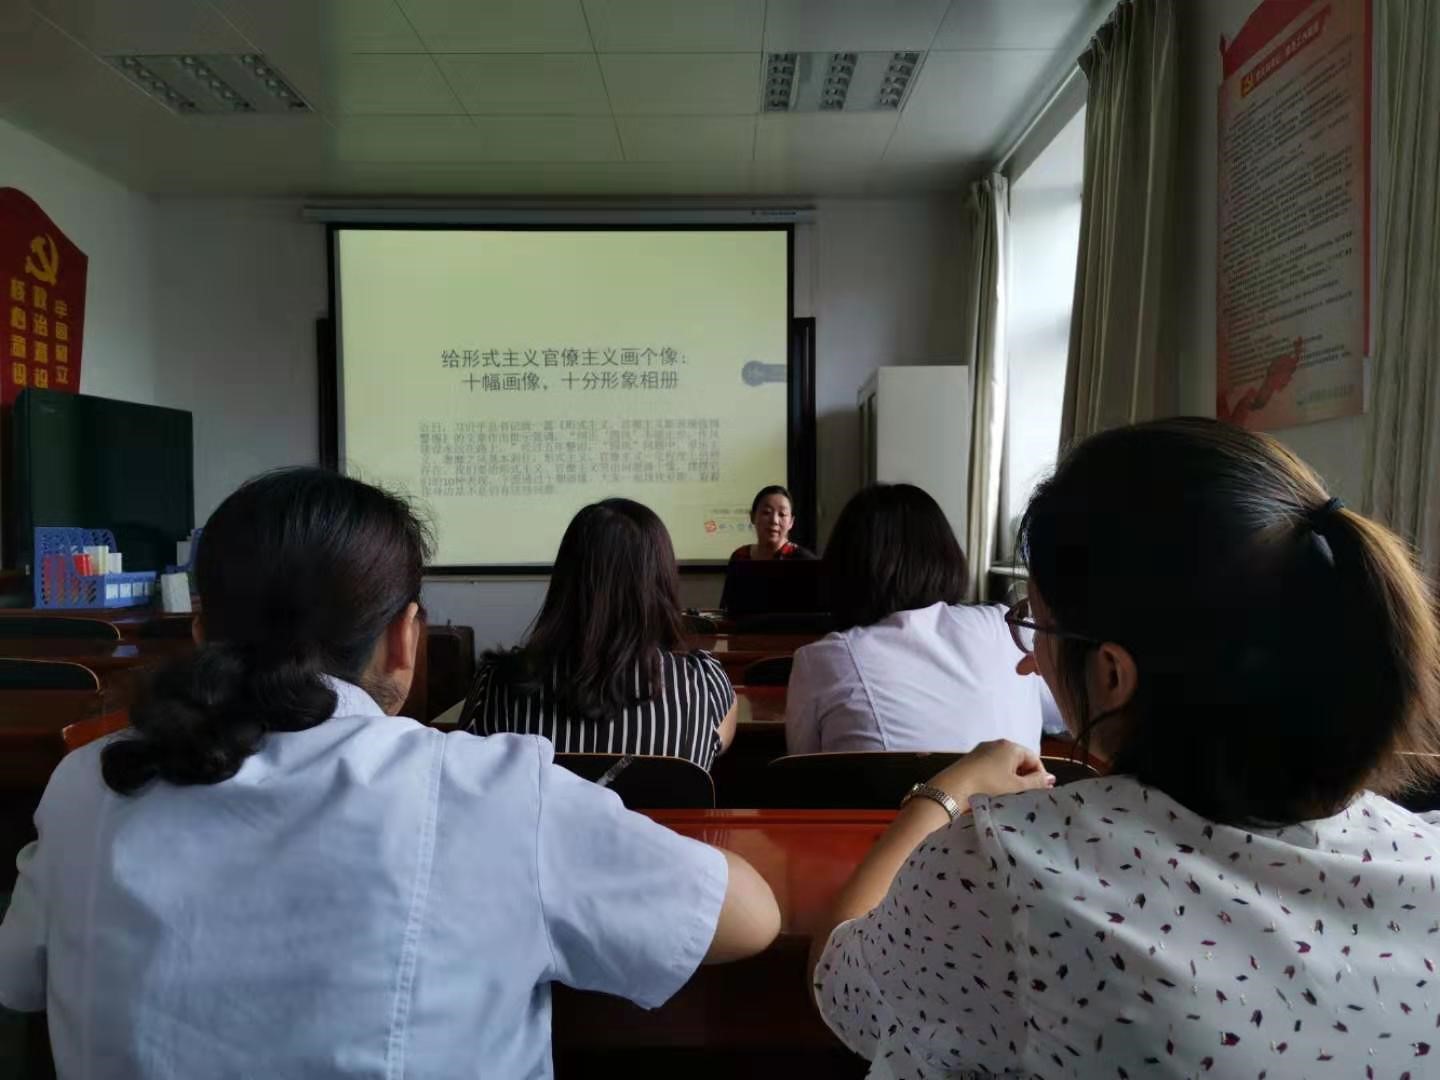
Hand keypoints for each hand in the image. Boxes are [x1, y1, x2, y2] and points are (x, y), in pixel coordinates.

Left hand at [928, 740, 1053, 810]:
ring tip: (1011, 797)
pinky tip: (994, 792)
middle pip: (1019, 760)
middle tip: (1027, 796)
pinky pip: (991, 767)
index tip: (1040, 793)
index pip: (1034, 758)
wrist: (952, 789)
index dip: (1040, 776)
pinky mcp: (970, 760)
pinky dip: (997, 778)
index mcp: (1011, 746)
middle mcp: (996, 743)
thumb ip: (1037, 783)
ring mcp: (981, 750)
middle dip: (1025, 777)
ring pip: (1004, 765)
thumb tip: (1051, 778)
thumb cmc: (989, 787)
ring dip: (1011, 779)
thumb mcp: (1017, 787)